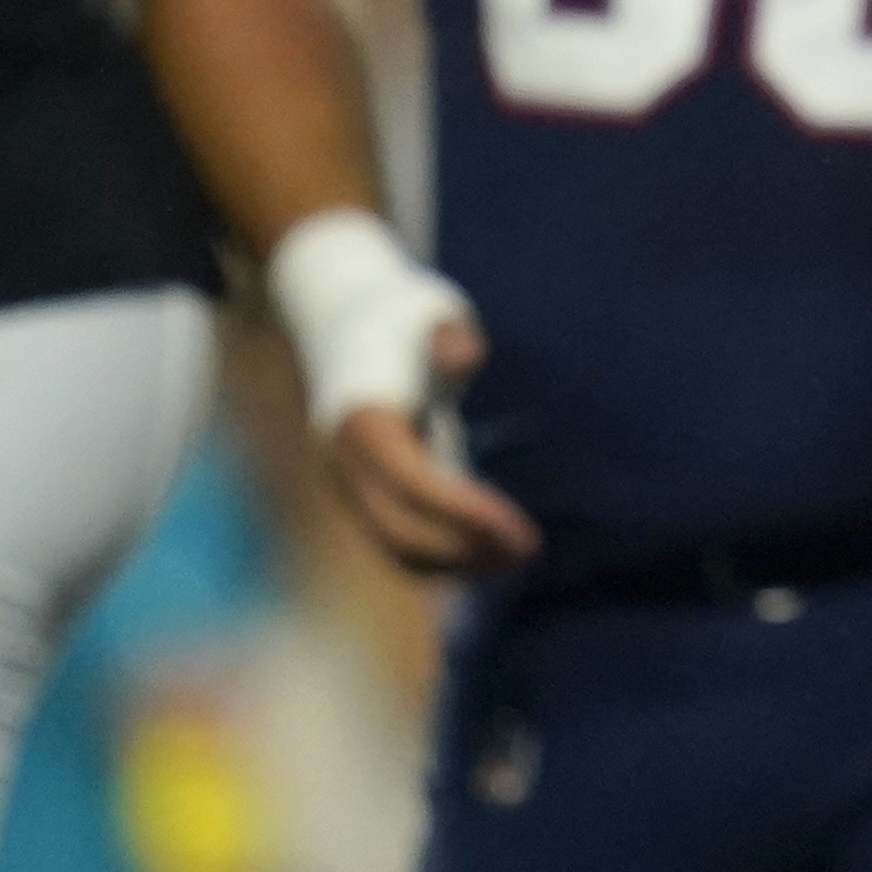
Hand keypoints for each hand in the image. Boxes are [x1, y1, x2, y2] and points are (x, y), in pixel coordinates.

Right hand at [269, 209, 534, 574]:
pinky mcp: (360, 491)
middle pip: (397, 530)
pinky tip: (492, 551)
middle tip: (529, 551)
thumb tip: (459, 358)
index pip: (413, 484)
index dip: (465, 513)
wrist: (344, 318)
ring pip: (393, 545)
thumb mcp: (433, 310)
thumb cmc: (404, 314)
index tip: (520, 530)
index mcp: (361, 420)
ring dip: (453, 561)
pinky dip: (440, 554)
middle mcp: (342, 460)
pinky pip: (396, 539)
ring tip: (518, 557)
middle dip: (463, 550)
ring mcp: (345, 481)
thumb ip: (450, 336)